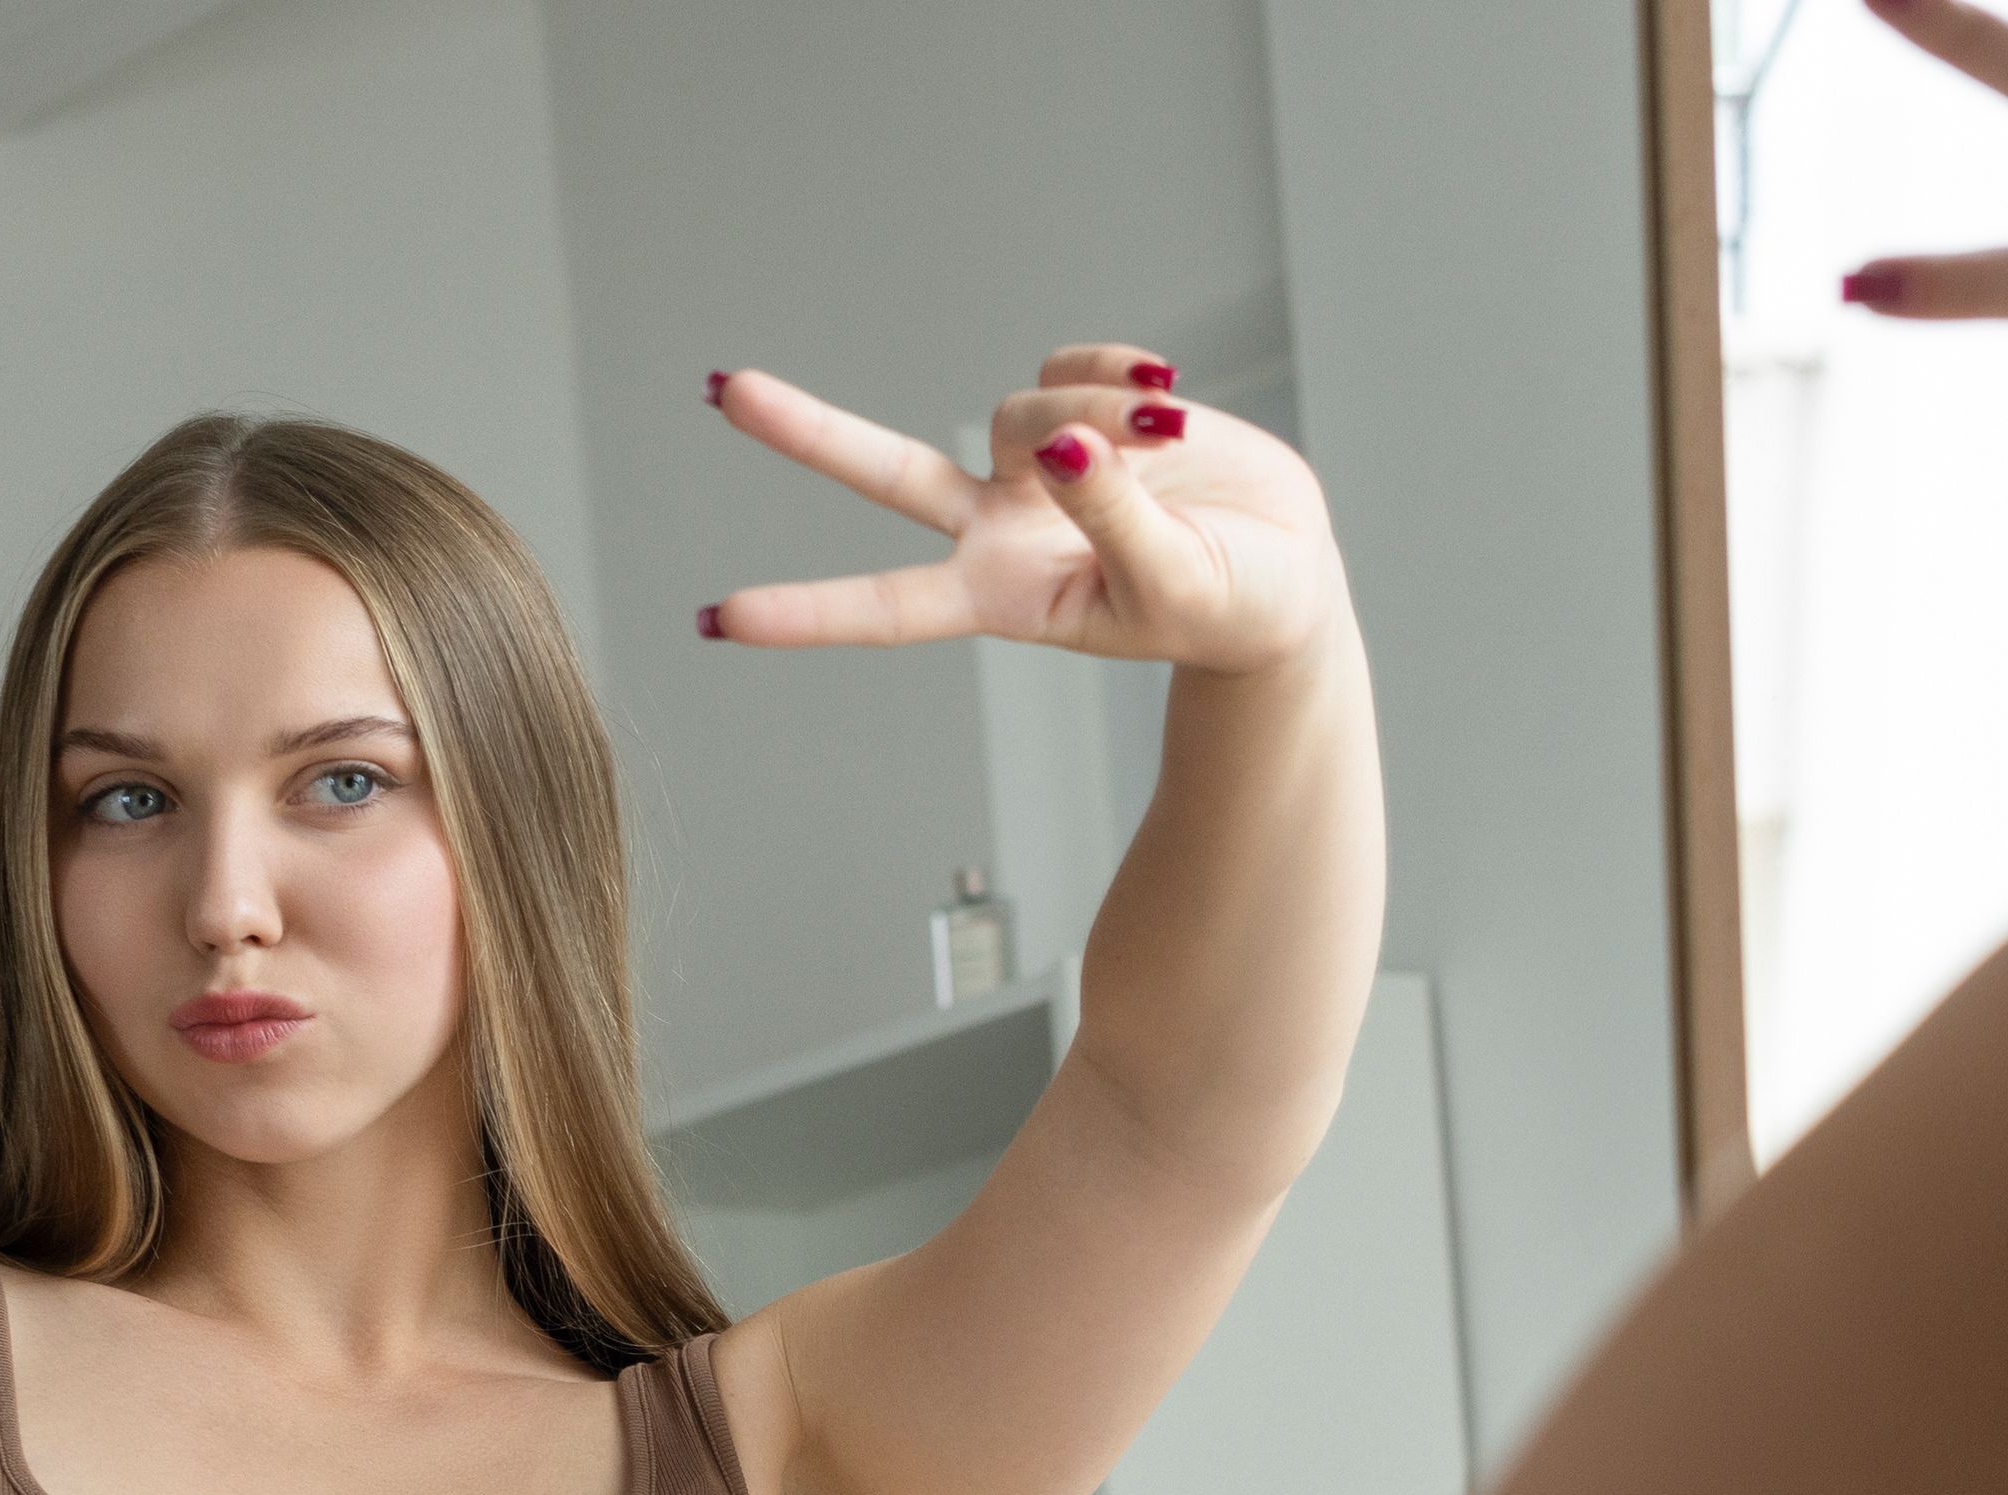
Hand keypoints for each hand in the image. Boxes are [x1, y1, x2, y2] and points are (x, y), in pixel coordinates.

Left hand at [698, 345, 1347, 681]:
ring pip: (1027, 404)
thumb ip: (1112, 515)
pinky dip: (1121, 373)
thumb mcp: (1176, 584)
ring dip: (1100, 410)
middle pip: (887, 473)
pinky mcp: (1082, 406)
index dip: (807, 612)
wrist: (1289, 570)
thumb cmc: (1232, 608)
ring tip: (1172, 431)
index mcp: (1008, 595)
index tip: (718, 620)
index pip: (890, 606)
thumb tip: (1061, 442)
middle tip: (724, 391)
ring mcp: (1038, 464)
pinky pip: (1075, 362)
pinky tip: (1171, 400)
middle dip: (808, 432)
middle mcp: (1002, 527)